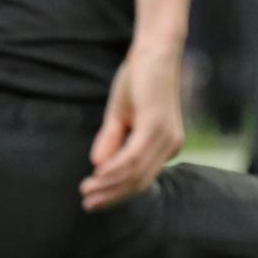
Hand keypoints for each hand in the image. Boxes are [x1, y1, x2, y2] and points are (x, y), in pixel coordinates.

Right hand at [81, 41, 184, 211]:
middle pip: (140, 182)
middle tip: (87, 205)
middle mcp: (171, 145)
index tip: (94, 201)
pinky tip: (98, 175)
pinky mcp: (156, 125)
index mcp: (166, 146)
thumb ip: (112, 142)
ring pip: (136, 173)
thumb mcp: (120, 117)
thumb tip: (99, 167)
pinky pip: (134, 156)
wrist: (154, 52)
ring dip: (109, 185)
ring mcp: (166, 136)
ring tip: (86, 192)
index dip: (117, 193)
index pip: (141, 179)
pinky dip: (115, 168)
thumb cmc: (138, 82)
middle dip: (112, 196)